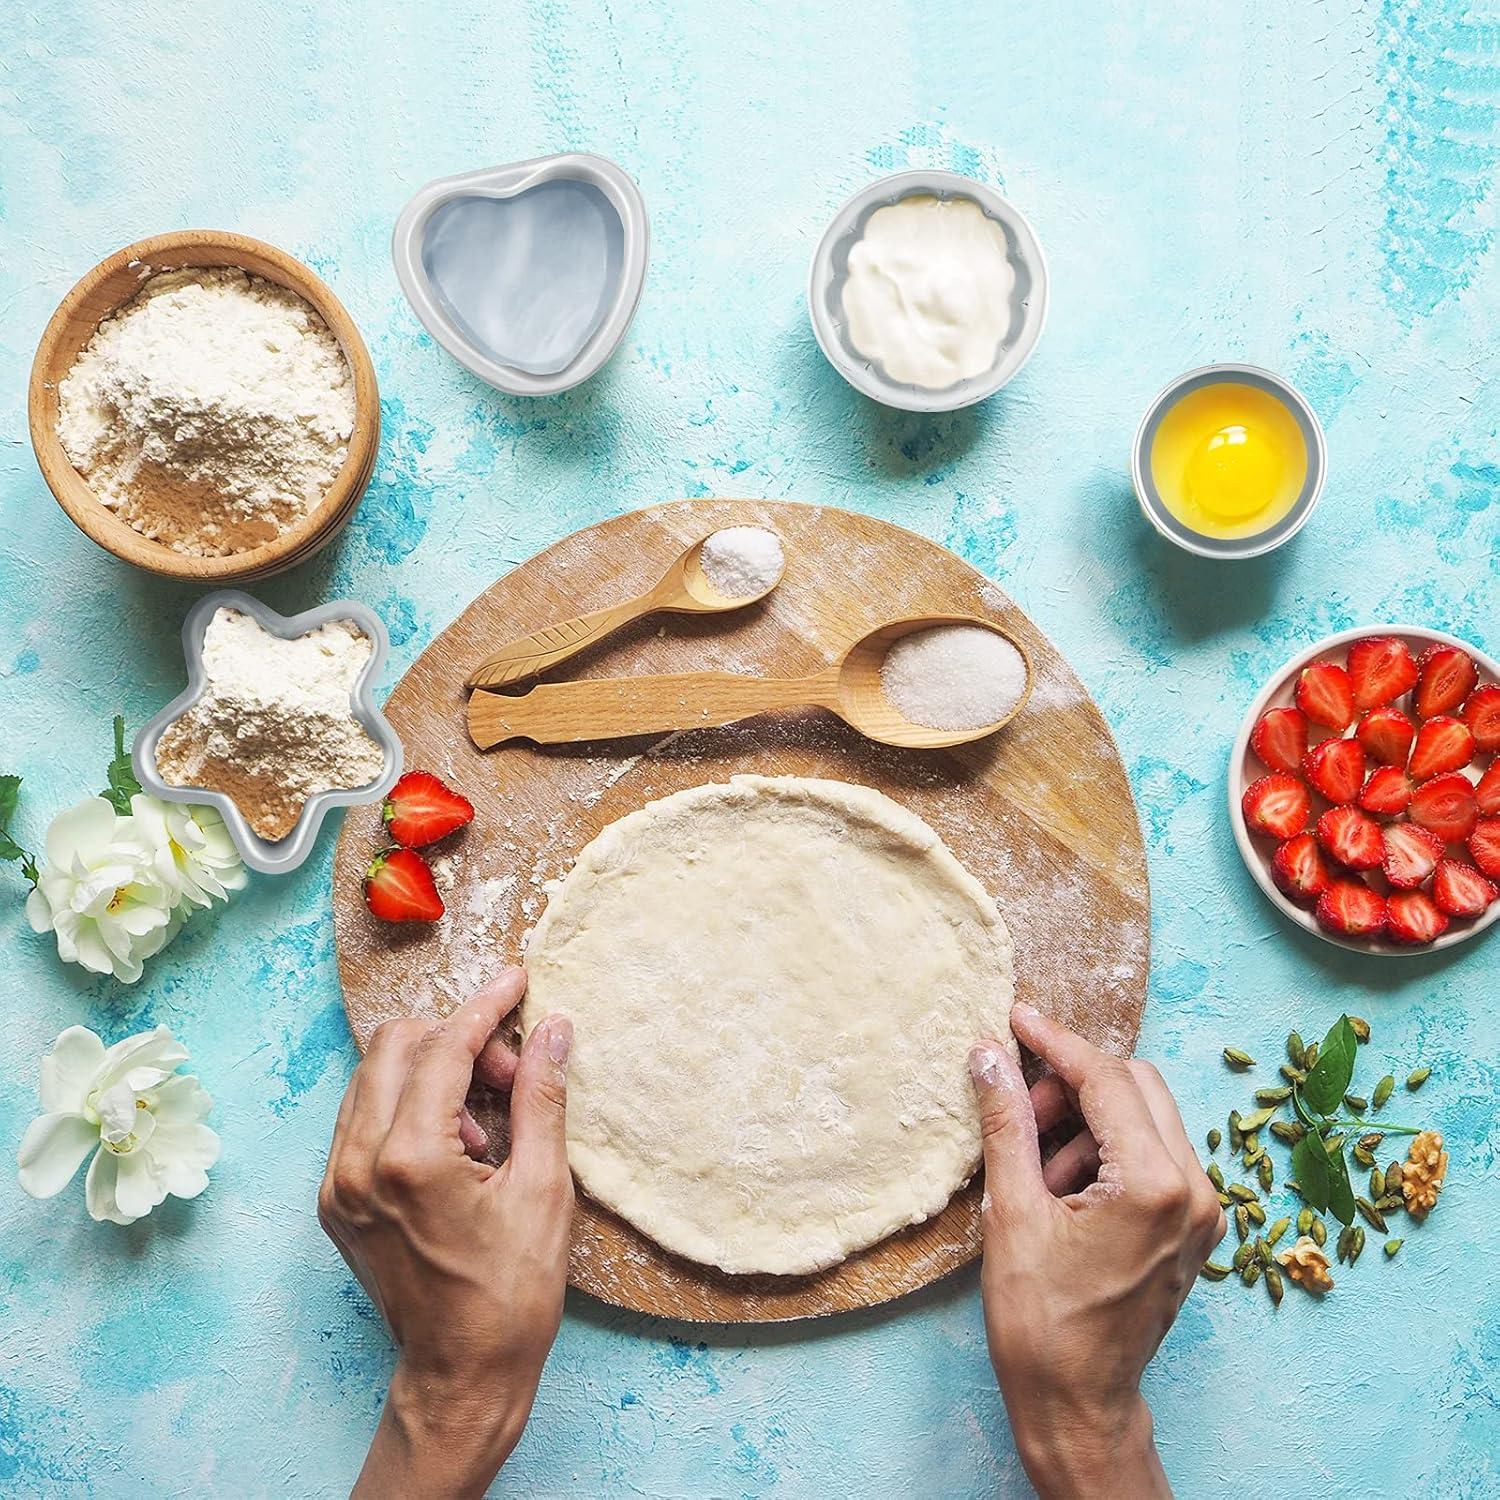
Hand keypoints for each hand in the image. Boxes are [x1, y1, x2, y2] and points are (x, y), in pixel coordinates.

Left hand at [318, 968, 573, 1498]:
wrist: (461, 1374)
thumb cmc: (512, 1293)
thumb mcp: (544, 1188)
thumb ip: (541, 1096)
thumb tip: (553, 1029)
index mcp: (409, 1159)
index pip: (443, 1047)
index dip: (486, 1006)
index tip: (519, 980)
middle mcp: (357, 1164)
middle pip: (397, 1045)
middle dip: (459, 1040)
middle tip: (512, 1074)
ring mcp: (337, 1184)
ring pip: (373, 1076)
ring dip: (432, 1070)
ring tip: (488, 1118)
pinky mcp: (335, 1201)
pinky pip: (363, 1117)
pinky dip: (410, 1106)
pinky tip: (457, 1143)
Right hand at [969, 1003, 1224, 1499]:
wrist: (1077, 1403)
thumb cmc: (1041, 1321)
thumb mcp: (1011, 1211)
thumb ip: (1007, 1122)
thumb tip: (988, 1053)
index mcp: (1154, 1184)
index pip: (1106, 1079)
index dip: (1056, 1042)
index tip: (1016, 1016)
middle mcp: (1196, 1190)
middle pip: (1136, 1085)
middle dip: (1073, 1081)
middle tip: (1017, 1101)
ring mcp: (1204, 1211)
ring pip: (1147, 1116)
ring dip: (1088, 1118)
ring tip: (1034, 1161)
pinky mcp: (1195, 1227)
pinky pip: (1154, 1155)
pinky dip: (1107, 1149)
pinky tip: (1060, 1184)